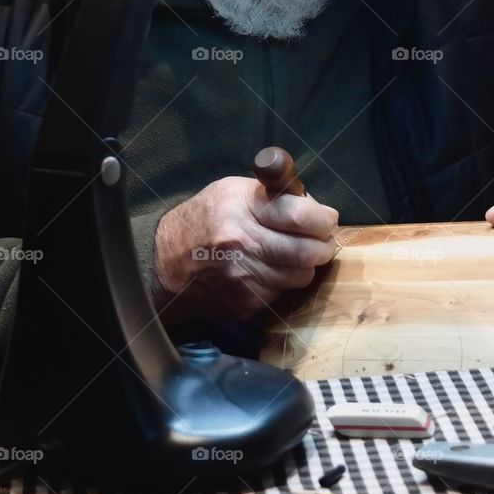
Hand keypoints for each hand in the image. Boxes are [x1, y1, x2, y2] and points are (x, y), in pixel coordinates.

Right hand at [153, 176, 337, 323]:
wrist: (166, 263)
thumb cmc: (206, 219)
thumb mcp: (233, 191)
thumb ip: (275, 194)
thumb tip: (315, 205)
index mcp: (241, 208)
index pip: (301, 216)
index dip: (323, 219)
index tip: (327, 220)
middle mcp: (241, 243)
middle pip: (307, 252)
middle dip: (324, 246)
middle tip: (323, 241)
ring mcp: (242, 277)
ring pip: (300, 276)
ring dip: (306, 266)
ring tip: (297, 254)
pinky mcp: (244, 302)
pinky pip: (282, 293)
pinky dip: (284, 282)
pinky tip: (272, 271)